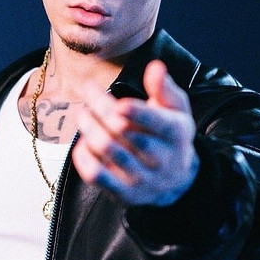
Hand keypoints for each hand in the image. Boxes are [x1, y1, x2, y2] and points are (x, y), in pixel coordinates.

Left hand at [72, 60, 199, 205]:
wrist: (175, 181)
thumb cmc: (170, 136)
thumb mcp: (176, 110)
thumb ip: (164, 88)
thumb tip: (155, 67)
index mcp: (176, 134)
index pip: (157, 123)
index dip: (136, 112)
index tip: (118, 102)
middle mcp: (161, 158)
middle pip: (124, 131)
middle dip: (102, 108)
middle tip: (88, 91)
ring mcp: (141, 178)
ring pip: (107, 150)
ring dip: (89, 127)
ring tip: (82, 113)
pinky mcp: (123, 192)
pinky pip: (96, 174)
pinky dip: (83, 156)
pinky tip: (82, 142)